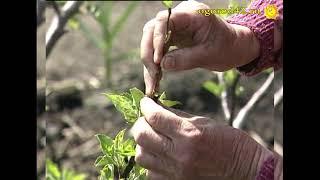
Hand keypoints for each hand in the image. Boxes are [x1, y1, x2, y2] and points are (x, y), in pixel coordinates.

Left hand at [131, 97, 271, 179]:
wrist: (246, 171)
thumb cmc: (229, 143)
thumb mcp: (205, 122)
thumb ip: (178, 116)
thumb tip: (157, 108)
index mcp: (190, 134)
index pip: (155, 117)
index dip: (146, 106)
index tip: (146, 102)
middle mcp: (179, 155)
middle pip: (141, 136)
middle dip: (141, 122)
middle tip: (147, 119)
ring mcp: (176, 173)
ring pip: (141, 156)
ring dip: (143, 143)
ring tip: (153, 137)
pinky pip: (150, 173)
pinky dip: (151, 161)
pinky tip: (160, 155)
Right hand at [141, 1, 259, 94]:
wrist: (234, 47)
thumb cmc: (227, 48)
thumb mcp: (209, 55)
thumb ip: (186, 59)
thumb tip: (162, 65)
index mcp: (192, 13)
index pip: (164, 20)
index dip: (156, 38)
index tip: (157, 60)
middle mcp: (180, 16)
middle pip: (152, 30)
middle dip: (149, 53)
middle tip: (153, 75)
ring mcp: (174, 26)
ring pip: (151, 41)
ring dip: (149, 62)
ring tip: (152, 83)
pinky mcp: (172, 36)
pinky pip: (157, 49)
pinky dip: (155, 64)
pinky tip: (155, 79)